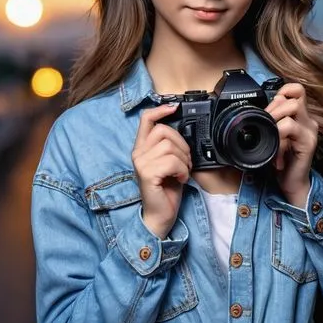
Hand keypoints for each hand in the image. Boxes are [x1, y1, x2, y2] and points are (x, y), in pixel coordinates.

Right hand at [131, 104, 191, 239]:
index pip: (146, 119)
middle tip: (185, 161)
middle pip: (164, 131)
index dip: (160, 110)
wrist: (161, 216)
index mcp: (142, 148)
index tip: (174, 107)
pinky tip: (180, 178)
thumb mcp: (169, 162)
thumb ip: (169, 146)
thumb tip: (180, 131)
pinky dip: (182, 170)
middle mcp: (138, 153)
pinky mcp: (147, 174)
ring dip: (184, 160)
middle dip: (182, 144)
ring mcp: (141, 163)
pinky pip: (172, 161)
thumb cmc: (167, 190)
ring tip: (182, 171)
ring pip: (170, 146)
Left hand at [265, 83, 318, 207]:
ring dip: (275, 119)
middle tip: (266, 124)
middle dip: (274, 107)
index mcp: (300, 116)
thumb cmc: (280, 160)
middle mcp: (308, 121)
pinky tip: (276, 152)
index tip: (270, 108)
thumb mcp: (273, 136)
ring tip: (270, 135)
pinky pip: (290, 127)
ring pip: (293, 107)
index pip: (297, 90)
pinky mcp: (308, 142)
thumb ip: (273, 120)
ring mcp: (310, 131)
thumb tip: (262, 109)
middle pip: (294, 97)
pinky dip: (278, 137)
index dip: (282, 92)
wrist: (290, 183)